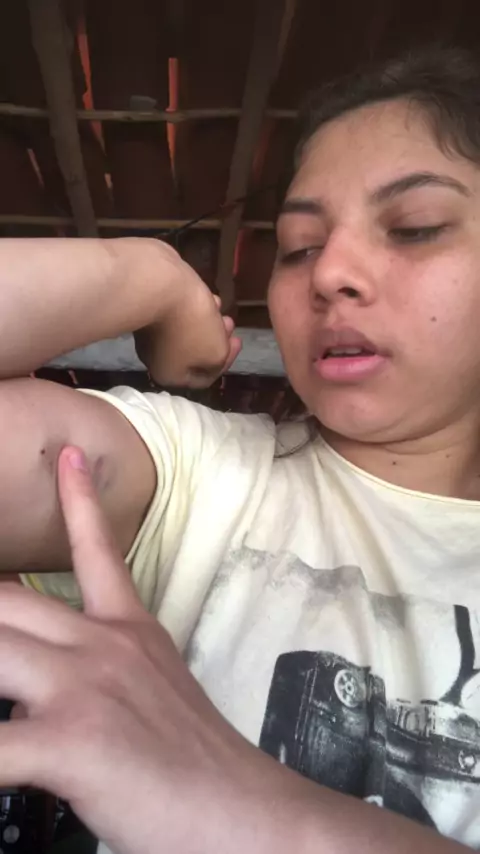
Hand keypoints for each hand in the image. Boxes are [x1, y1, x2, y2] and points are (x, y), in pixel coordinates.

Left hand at [0, 448, 290, 853]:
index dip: (77, 500)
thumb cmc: (195, 757)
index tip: (67, 455)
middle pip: (7, 600)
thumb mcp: (153, 688)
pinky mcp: (72, 741)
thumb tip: (49, 670)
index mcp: (128, 630)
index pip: (98, 549)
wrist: (239, 810)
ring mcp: (84, 688)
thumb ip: (105, 666)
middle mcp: (101, 646)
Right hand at [134, 245, 241, 386]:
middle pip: (194, 355)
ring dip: (208, 323)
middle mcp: (156, 359)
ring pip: (187, 334)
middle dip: (217, 339)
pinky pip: (177, 317)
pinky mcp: (149, 313)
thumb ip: (219, 361)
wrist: (159, 286)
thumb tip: (212, 358)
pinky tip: (208, 298)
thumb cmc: (192, 326)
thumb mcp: (216, 352)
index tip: (237, 341)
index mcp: (170, 374)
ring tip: (222, 310)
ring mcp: (150, 334)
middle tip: (230, 325)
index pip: (203, 378)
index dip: (225, 362)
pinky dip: (194, 311)